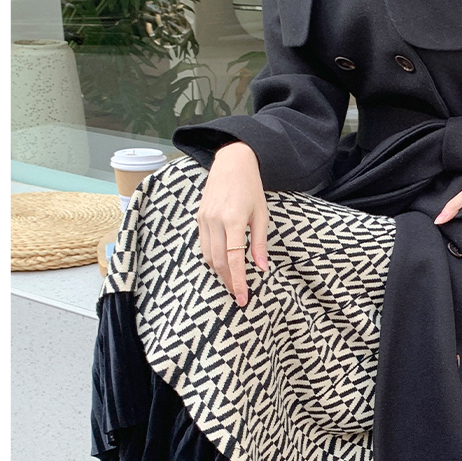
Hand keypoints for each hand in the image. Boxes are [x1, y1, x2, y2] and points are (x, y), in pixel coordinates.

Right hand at [197, 141, 269, 306]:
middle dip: (229, 281)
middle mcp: (215, 220)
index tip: (242, 298)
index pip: (234, 259)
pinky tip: (222, 265)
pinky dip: (212, 259)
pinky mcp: (199, 217)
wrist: (232, 162)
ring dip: (220, 272)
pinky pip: (203, 245)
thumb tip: (262, 268)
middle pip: (219, 261)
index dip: (238, 281)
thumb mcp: (261, 215)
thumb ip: (259, 243)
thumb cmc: (251, 187)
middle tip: (239, 296)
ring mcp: (204, 219)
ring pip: (208, 256)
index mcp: (234, 219)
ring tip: (232, 283)